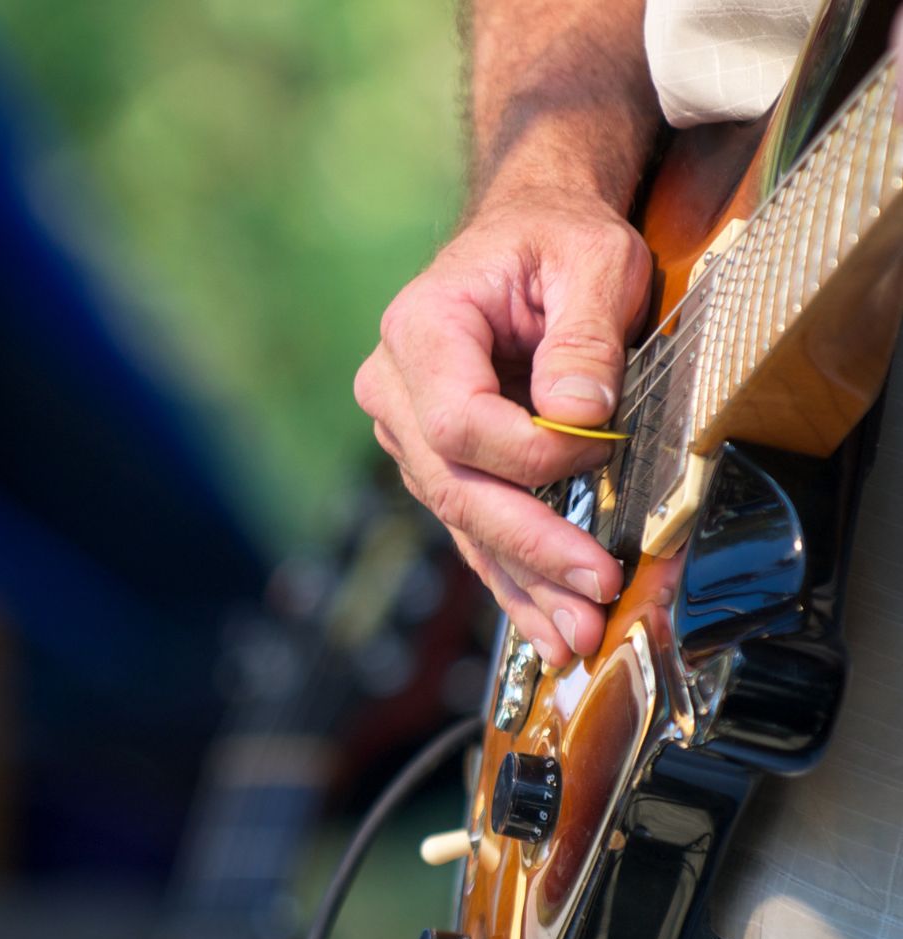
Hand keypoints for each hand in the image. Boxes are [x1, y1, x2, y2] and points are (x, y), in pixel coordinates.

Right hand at [354, 191, 650, 666]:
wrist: (526, 238)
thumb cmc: (556, 239)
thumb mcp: (591, 257)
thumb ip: (584, 331)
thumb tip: (578, 411)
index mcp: (422, 330)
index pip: (460, 423)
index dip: (533, 453)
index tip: (604, 448)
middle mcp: (397, 390)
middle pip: (455, 488)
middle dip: (530, 547)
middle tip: (594, 593)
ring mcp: (411, 435)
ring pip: (464, 523)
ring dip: (525, 583)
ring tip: (577, 635)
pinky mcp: (440, 466)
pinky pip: (473, 530)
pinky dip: (514, 578)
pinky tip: (547, 627)